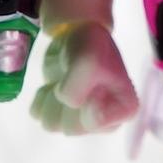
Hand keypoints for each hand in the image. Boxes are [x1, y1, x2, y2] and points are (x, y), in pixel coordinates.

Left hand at [30, 20, 138, 134]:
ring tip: (62, 80)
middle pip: (71, 128)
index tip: (93, 82)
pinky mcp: (59, 112)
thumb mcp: (90, 61)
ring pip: (52, 124)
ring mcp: (80, 119)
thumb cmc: (92, 46)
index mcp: (124, 110)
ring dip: (52, 99)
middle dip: (66, 102)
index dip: (86, 100)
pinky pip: (38, 115)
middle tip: (73, 79)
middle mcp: (104, 122)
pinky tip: (53, 84)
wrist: (77, 34)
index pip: (95, 122)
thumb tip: (67, 105)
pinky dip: (42, 97)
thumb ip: (78, 90)